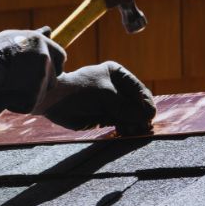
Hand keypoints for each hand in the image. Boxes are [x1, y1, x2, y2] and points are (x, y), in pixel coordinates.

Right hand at [0, 27, 65, 113]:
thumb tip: (48, 30)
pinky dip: (17, 105)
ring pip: (40, 94)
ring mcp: (40, 77)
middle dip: (40, 84)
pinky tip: (4, 97)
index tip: (39, 72)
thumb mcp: (12, 37)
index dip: (51, 67)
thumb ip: (32, 39)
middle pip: (53, 79)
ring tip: (7, 88)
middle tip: (20, 84)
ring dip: (27, 95)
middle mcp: (45, 58)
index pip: (60, 57)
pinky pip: (28, 105)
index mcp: (41, 42)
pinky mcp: (33, 95)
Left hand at [33, 61, 156, 134]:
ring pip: (129, 115)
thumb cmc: (80, 91)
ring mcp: (110, 102)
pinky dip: (125, 127)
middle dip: (140, 115)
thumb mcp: (107, 95)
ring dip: (134, 123)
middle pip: (136, 104)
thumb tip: (148, 116)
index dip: (145, 102)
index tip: (148, 114)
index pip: (139, 89)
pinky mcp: (104, 115)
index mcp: (117, 73)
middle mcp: (116, 87)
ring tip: (134, 130)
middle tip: (143, 126)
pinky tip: (126, 131)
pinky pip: (120, 123)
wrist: (55, 101)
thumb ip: (128, 106)